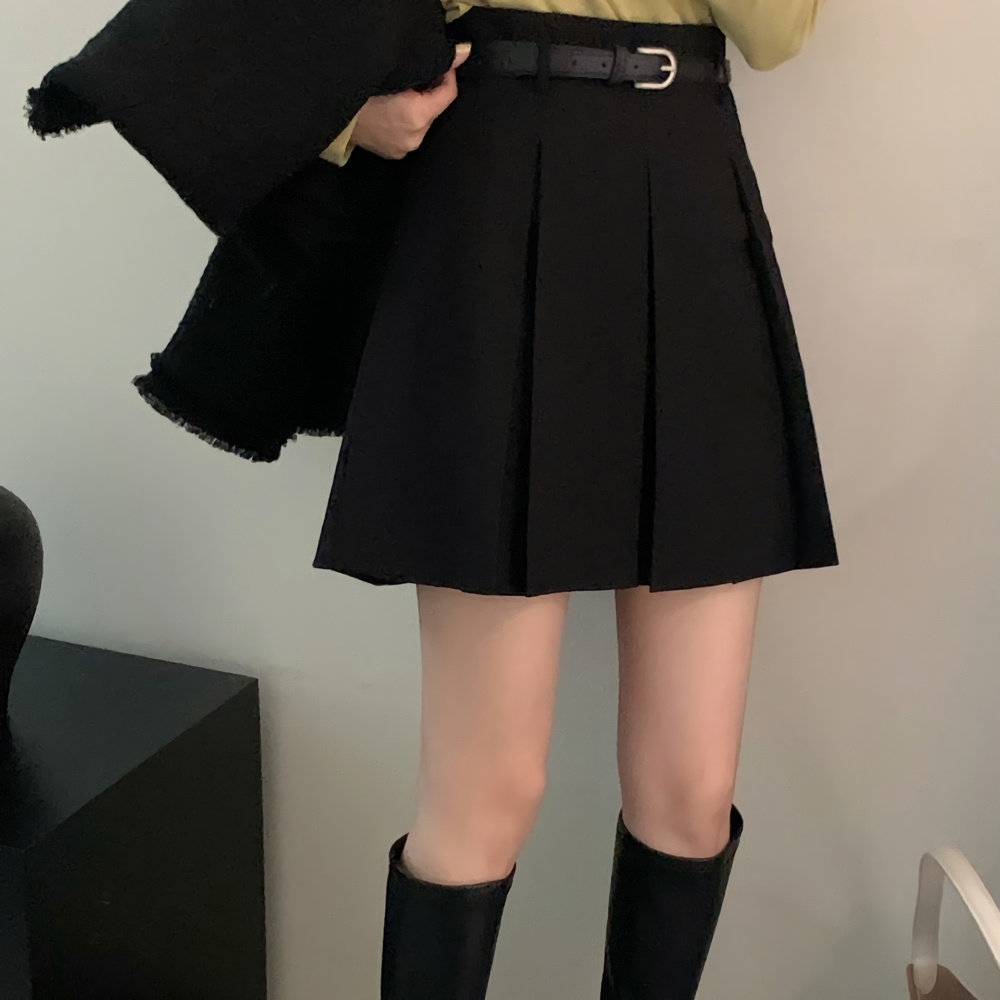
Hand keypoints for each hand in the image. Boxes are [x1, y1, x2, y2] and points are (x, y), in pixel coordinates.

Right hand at [352, 42, 471, 159]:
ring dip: (418, 107)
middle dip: (430, 92)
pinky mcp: (394, 154)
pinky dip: (407, 120)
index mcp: (415, 118)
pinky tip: (393, 110)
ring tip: (402, 93)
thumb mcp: (395, 73)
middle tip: (414, 77)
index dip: (447, 75)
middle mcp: (414, 138)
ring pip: (423, 121)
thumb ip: (431, 67)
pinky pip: (410, 132)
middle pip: (435, 109)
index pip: (447, 94)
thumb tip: (463, 52)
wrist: (331, 115)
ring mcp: (403, 149)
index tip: (441, 64)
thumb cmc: (359, 91)